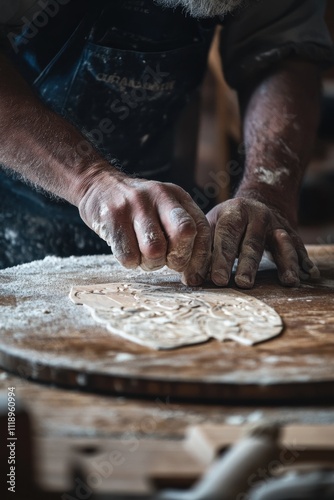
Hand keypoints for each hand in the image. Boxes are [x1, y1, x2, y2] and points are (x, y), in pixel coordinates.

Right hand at [78, 171, 210, 285]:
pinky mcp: (112, 217)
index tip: (194, 275)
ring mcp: (135, 205)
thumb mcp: (166, 208)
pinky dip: (131, 262)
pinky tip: (128, 251)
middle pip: (183, 234)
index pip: (201, 228)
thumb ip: (183, 231)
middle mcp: (159, 196)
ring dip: (151, 264)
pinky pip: (128, 256)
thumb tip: (197, 271)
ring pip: (154, 250)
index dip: (200, 257)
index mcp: (177, 196)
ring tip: (144, 256)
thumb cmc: (138, 208)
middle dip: (177, 259)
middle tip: (166, 262)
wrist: (98, 185)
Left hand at [206, 197, 318, 288]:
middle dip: (248, 265)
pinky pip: (298, 247)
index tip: (217, 280)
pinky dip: (303, 261)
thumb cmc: (226, 223)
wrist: (256, 203)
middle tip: (243, 284)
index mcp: (233, 212)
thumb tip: (190, 279)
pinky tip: (308, 274)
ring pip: (282, 243)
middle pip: (252, 243)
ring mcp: (276, 223)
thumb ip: (202, 250)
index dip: (221, 258)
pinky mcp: (290, 232)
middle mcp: (256, 215)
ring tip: (288, 281)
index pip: (225, 236)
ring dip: (285, 262)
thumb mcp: (212, 226)